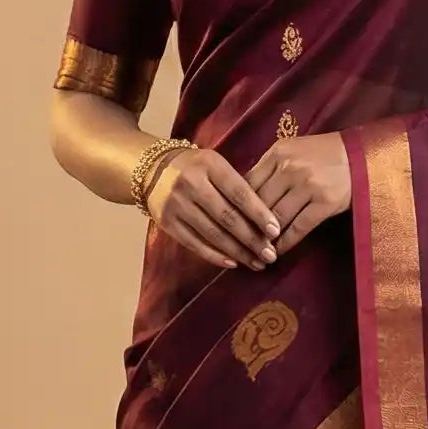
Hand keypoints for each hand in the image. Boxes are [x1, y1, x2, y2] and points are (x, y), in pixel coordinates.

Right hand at [145, 145, 281, 270]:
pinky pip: (195, 243)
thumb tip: (267, 220)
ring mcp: (176, 204)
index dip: (259, 214)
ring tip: (257, 263)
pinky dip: (215, 256)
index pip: (239, 193)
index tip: (276, 232)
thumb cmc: (196, 168)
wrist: (151, 169)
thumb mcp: (216, 165)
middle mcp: (191, 183)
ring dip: (238, 252)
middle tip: (271, 255)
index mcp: (209, 165)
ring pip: (213, 234)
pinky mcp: (167, 222)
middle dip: (252, 239)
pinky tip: (233, 263)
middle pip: (227, 217)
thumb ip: (238, 186)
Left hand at [245, 132, 351, 256]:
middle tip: (240, 244)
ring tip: (258, 251)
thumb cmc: (324, 154)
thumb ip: (269, 168)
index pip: (248, 184)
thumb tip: (244, 196)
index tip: (232, 225)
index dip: (238, 208)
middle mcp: (290, 168)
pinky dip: (286, 243)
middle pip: (259, 203)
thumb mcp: (292, 150)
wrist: (361, 155)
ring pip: (276, 218)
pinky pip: (298, 228)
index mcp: (278, 153)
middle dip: (248, 227)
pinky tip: (279, 252)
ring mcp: (308, 185)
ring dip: (265, 239)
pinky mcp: (325, 203)